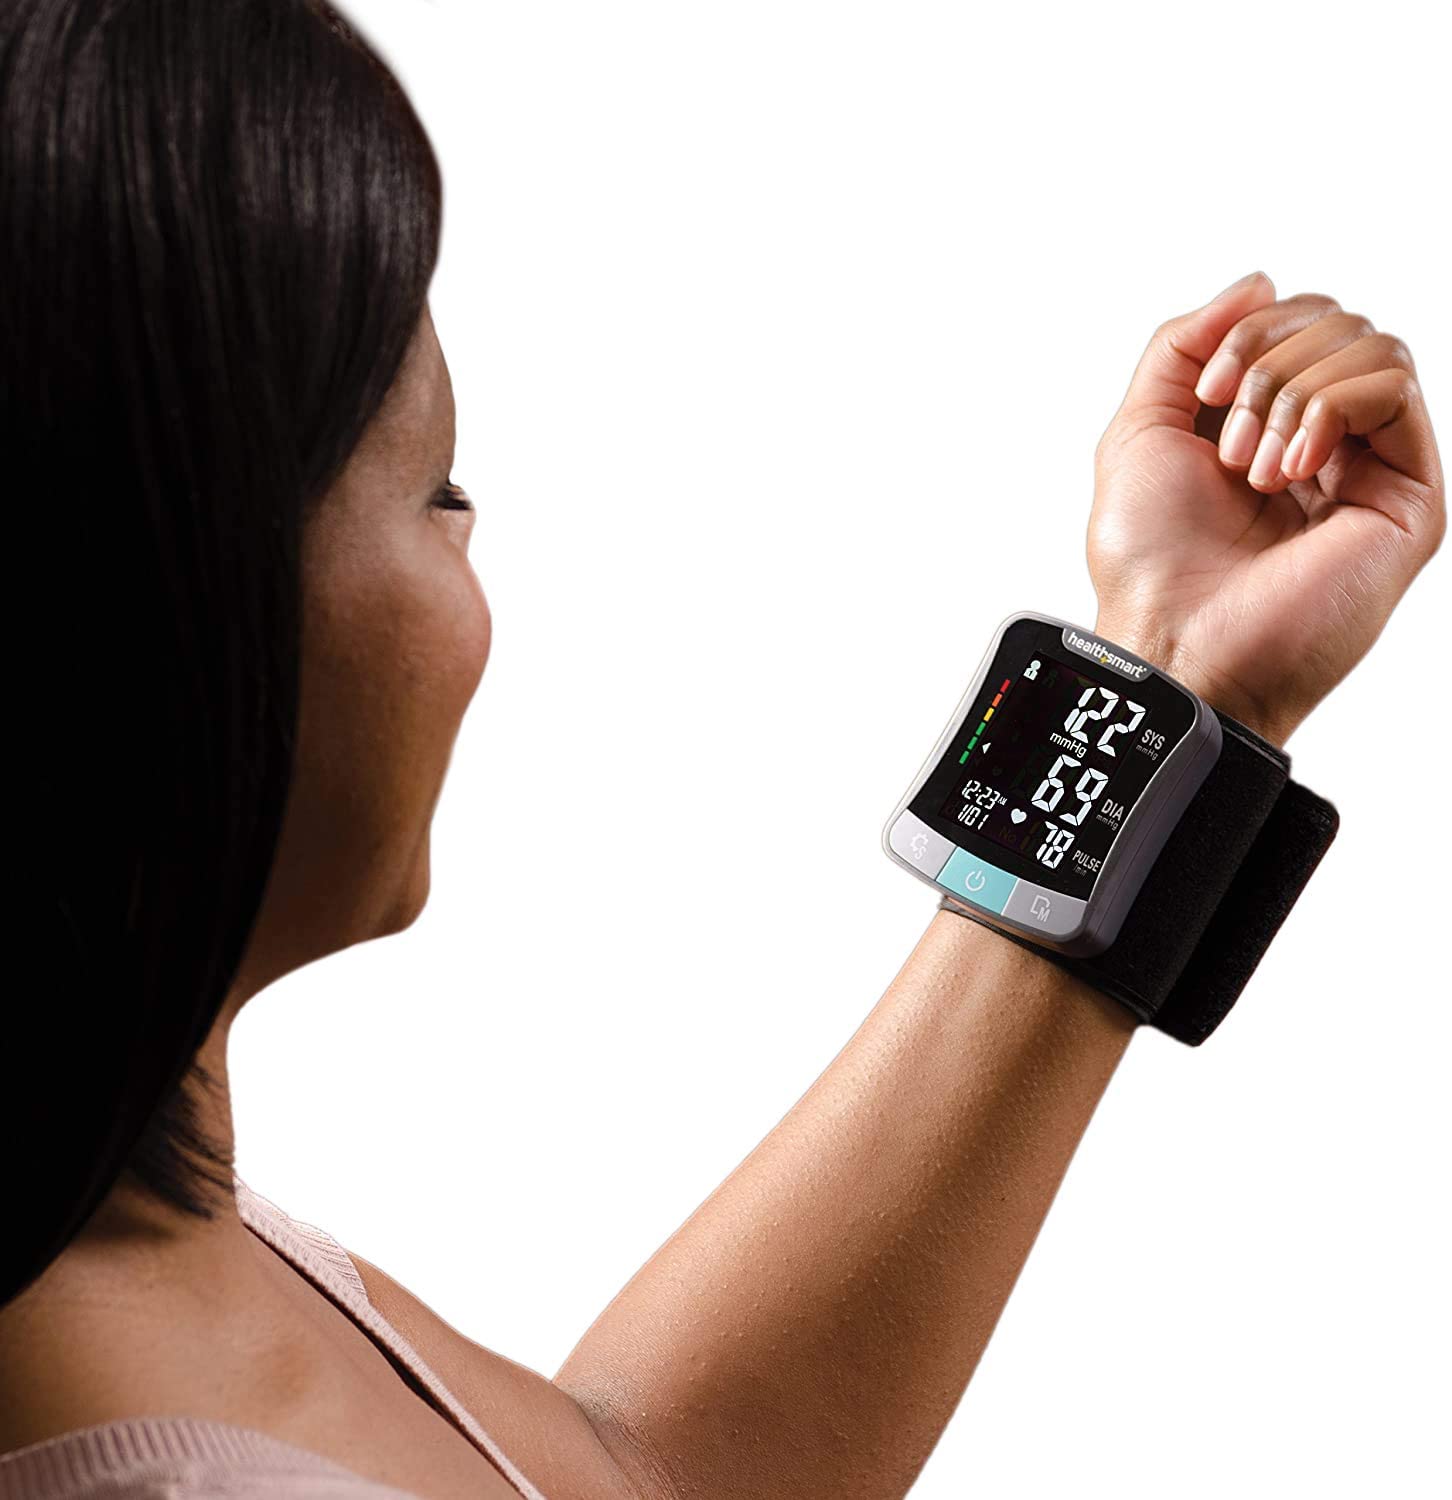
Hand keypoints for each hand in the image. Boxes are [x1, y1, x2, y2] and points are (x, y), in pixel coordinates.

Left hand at [1087, 271, 1443, 744]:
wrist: (1175, 643)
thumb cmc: (1150, 560)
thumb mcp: (1140, 429)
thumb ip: (1183, 344)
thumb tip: (1261, 279)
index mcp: (1264, 430)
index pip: (1291, 324)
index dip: (1246, 330)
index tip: (1204, 391)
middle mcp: (1325, 447)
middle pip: (1334, 323)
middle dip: (1266, 357)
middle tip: (1226, 440)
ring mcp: (1371, 470)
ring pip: (1369, 344)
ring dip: (1293, 387)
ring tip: (1255, 467)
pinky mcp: (1408, 496)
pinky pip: (1394, 383)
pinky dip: (1331, 403)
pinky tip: (1291, 469)